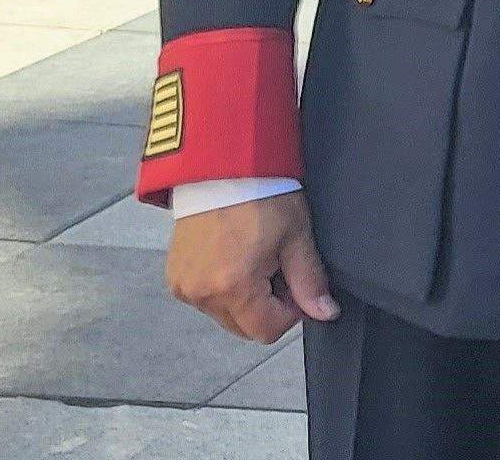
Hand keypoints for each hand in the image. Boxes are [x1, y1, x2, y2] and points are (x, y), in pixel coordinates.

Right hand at [164, 192, 339, 343]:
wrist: (222, 168)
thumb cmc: (261, 197)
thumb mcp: (296, 238)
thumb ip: (310, 282)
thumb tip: (325, 313)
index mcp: (233, 287)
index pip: (267, 331)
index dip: (289, 313)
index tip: (295, 285)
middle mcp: (201, 294)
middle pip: (244, 327)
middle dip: (266, 307)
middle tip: (275, 268)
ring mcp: (183, 287)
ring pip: (225, 315)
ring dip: (244, 299)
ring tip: (253, 259)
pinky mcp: (174, 277)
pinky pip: (205, 299)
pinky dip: (222, 288)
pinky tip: (233, 258)